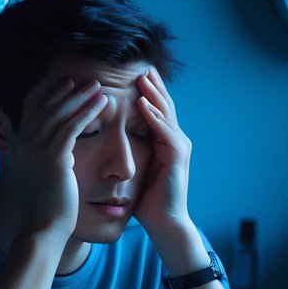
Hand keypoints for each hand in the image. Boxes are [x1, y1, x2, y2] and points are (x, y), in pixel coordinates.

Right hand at [6, 77, 106, 242]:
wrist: (41, 230)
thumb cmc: (44, 211)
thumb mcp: (36, 180)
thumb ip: (39, 162)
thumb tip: (51, 157)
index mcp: (17, 148)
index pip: (34, 113)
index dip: (52, 97)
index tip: (67, 85)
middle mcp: (23, 144)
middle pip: (47, 109)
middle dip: (68, 92)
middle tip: (86, 80)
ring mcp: (36, 150)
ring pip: (61, 114)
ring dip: (81, 97)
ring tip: (99, 86)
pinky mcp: (53, 157)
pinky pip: (73, 127)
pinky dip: (88, 111)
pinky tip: (103, 103)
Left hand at [134, 69, 193, 236]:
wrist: (165, 223)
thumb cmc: (148, 201)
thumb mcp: (137, 170)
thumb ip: (131, 152)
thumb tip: (109, 142)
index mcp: (165, 141)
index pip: (155, 110)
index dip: (146, 92)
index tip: (132, 74)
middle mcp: (175, 139)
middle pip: (163, 105)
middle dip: (152, 85)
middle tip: (142, 65)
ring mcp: (178, 146)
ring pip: (165, 113)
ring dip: (153, 94)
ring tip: (142, 77)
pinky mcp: (177, 156)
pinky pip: (164, 131)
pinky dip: (153, 116)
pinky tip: (142, 104)